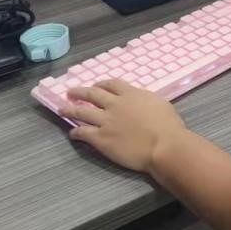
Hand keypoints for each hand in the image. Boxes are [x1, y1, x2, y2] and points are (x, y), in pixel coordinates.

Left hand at [60, 80, 187, 172]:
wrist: (163, 145)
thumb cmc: (168, 125)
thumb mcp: (159, 103)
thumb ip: (145, 100)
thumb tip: (140, 102)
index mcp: (130, 94)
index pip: (111, 84)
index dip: (101, 84)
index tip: (95, 85)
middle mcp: (115, 104)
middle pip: (92, 94)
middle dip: (80, 92)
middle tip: (70, 92)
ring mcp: (105, 121)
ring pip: (82, 112)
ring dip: (70, 109)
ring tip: (62, 108)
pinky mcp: (101, 138)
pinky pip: (83, 133)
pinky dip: (76, 132)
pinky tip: (72, 133)